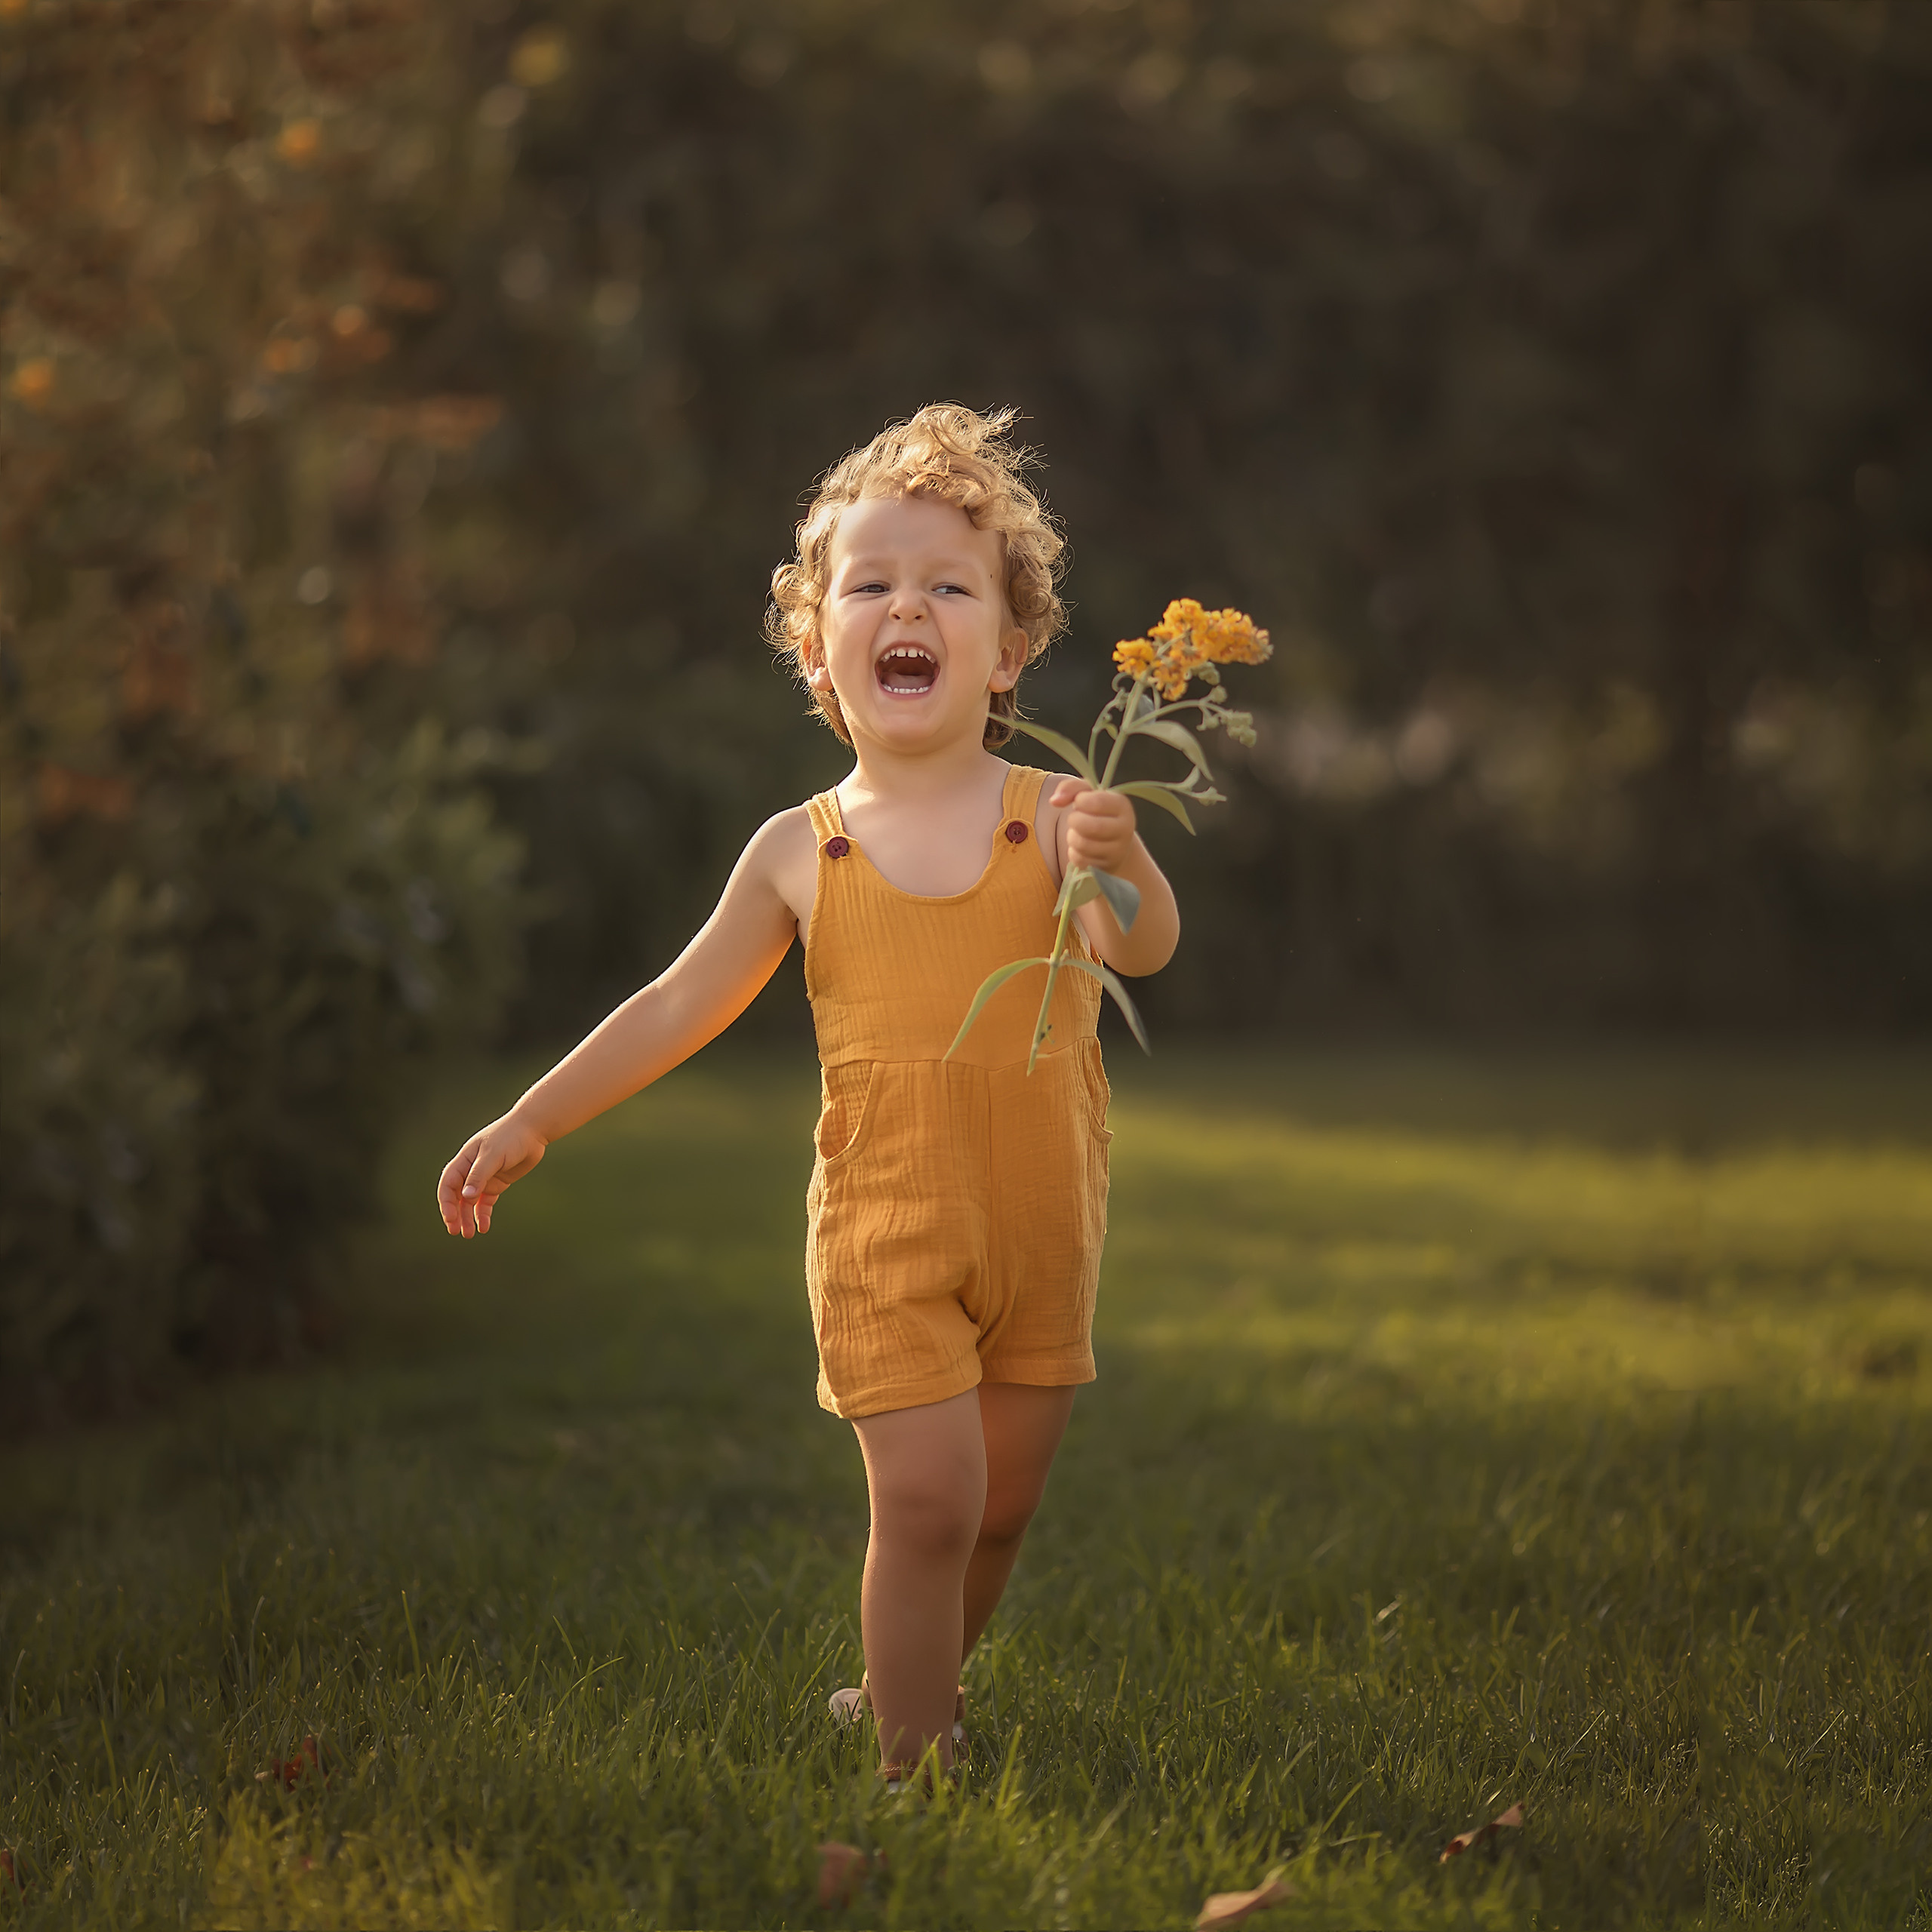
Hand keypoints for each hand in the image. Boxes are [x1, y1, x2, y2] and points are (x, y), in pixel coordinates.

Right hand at [437, 1112, 547, 1236]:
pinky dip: (483, 1214)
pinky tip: (484, 1227)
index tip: (450, 1218)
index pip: (448, 1185)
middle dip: (455, 1214)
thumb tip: (466, 1197)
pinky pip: (486, 1202)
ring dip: (468, 1217)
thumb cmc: (511, 1137)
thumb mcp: (493, 1155)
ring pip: (470, 1202)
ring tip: (470, 1234)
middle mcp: (471, 1170)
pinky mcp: (497, 1183)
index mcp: (464, 1161)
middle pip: (457, 1196)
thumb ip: (479, 1175)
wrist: (533, 1131)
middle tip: (456, 1231)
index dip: (446, 1202)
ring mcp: (484, 1177)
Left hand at [1050, 778, 1137, 874]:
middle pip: (1091, 826)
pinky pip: (1080, 860)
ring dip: (1072, 837)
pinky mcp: (1106, 866)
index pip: (1097, 802)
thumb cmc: (1097, 812)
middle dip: (1074, 821)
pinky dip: (1074, 852)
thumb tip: (1054, 800)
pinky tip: (1081, 847)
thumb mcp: (1088, 793)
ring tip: (1077, 832)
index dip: (1080, 801)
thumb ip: (1071, 788)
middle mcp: (1125, 828)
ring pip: (1083, 845)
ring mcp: (1118, 850)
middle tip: (1075, 818)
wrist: (1111, 840)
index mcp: (1122, 805)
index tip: (1079, 801)